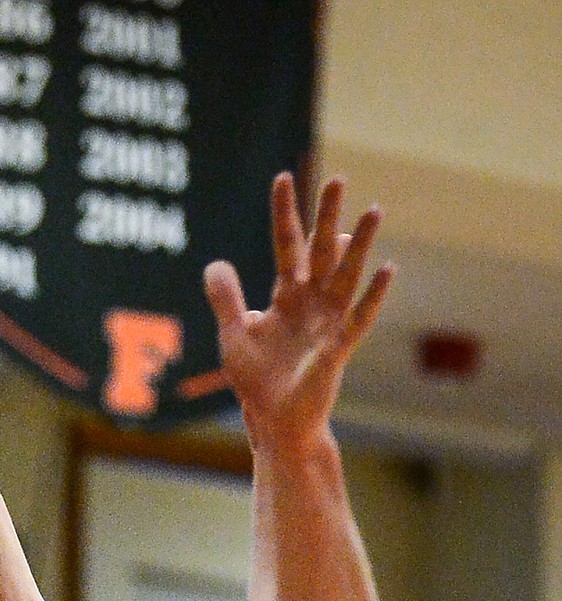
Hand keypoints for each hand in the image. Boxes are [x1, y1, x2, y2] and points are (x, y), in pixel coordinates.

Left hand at [182, 175, 393, 445]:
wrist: (276, 421)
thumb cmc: (257, 380)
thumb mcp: (234, 336)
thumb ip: (227, 301)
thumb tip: (216, 263)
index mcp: (286, 296)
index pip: (286, 245)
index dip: (284, 213)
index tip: (283, 178)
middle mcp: (311, 302)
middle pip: (320, 250)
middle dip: (326, 216)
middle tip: (336, 179)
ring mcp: (328, 322)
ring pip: (346, 274)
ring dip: (359, 244)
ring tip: (373, 210)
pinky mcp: (338, 347)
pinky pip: (360, 317)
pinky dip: (373, 295)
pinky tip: (387, 269)